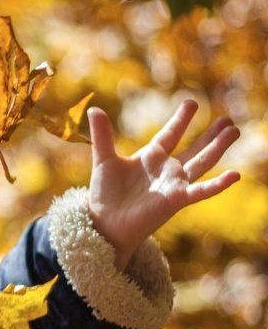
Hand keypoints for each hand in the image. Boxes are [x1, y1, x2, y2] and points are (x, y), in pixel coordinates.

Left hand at [86, 100, 240, 270]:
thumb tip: (94, 109)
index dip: (181, 120)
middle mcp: (165, 170)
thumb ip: (102, 135)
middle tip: (227, 120)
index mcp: (150, 158)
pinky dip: (218, 184)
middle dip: (210, 136)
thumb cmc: (104, 195)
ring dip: (218, 148)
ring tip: (234, 131)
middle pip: (193, 149)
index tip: (191, 103)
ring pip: (202, 163)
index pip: (169, 135)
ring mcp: (173, 185)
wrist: (104, 224)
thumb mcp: (103, 160)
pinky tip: (235, 175)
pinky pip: (201, 191)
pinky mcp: (176, 200)